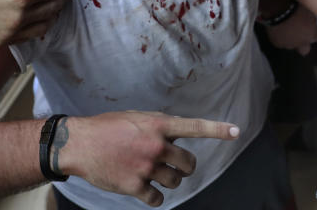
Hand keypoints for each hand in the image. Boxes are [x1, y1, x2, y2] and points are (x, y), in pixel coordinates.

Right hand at [60, 111, 238, 206]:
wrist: (79, 143)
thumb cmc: (108, 128)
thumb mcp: (137, 117)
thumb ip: (159, 126)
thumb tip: (177, 136)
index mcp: (158, 124)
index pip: (194, 126)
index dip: (218, 129)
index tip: (236, 131)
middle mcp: (156, 145)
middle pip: (188, 163)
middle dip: (185, 167)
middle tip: (175, 166)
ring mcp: (146, 166)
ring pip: (175, 182)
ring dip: (169, 180)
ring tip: (152, 173)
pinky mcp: (135, 185)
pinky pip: (157, 199)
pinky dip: (154, 196)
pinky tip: (144, 188)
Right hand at [264, 1, 316, 55]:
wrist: (278, 9)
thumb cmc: (296, 6)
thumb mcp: (309, 9)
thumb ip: (312, 18)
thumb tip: (313, 18)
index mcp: (313, 33)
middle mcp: (302, 42)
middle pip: (305, 50)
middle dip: (304, 44)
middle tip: (300, 35)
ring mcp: (289, 44)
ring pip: (291, 46)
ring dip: (290, 39)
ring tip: (286, 29)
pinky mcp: (277, 43)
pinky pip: (279, 42)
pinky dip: (279, 37)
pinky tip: (277, 28)